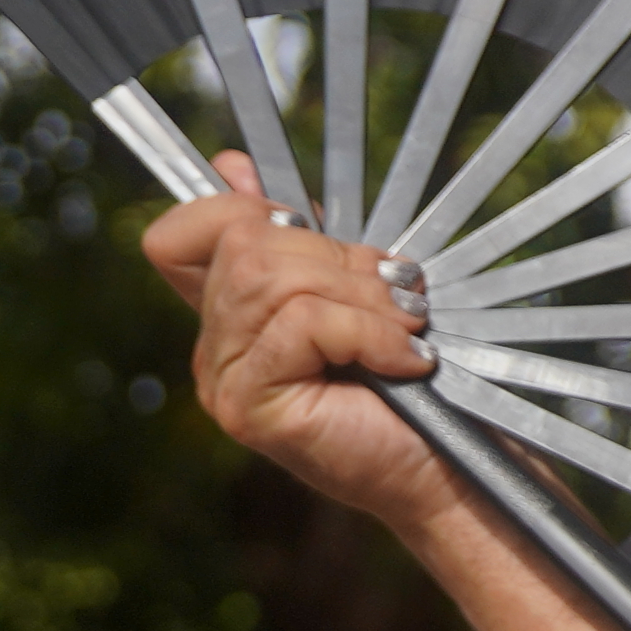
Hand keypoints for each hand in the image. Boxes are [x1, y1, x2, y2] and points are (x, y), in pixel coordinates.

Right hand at [141, 152, 451, 529]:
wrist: (450, 467)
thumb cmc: (416, 382)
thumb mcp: (363, 291)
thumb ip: (309, 236)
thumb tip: (234, 164)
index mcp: (235, 313)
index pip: (180, 235)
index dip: (234, 207)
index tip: (300, 216)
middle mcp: (215, 347)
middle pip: (246, 245)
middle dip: (339, 258)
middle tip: (395, 300)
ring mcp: (224, 380)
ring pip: (274, 279)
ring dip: (362, 297)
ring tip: (404, 331)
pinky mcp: (247, 406)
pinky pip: (301, 323)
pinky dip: (368, 332)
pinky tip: (402, 362)